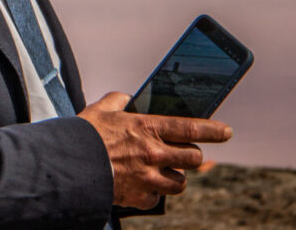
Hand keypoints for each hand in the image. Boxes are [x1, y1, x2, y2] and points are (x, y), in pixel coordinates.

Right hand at [78, 92, 232, 209]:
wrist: (69, 166)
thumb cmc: (84, 136)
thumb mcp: (100, 110)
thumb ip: (117, 100)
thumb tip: (127, 97)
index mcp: (147, 128)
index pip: (190, 128)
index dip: (213, 130)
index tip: (226, 132)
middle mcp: (153, 153)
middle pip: (193, 158)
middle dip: (192, 155)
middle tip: (184, 153)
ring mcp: (149, 178)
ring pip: (180, 182)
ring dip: (175, 176)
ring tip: (163, 172)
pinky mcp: (140, 197)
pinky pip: (158, 198)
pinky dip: (153, 194)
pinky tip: (143, 186)